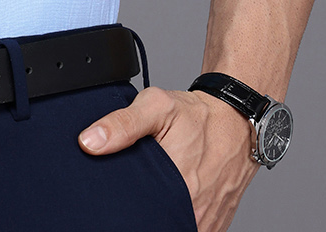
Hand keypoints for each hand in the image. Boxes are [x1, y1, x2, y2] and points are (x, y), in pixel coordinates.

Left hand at [78, 87, 256, 231]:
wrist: (236, 119)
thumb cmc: (197, 115)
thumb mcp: (157, 106)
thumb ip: (122, 123)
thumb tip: (90, 142)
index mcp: (177, 186)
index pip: (138, 215)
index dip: (124, 211)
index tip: (115, 201)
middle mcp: (193, 211)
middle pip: (156, 223)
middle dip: (140, 213)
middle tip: (133, 194)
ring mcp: (206, 222)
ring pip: (175, 228)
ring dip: (160, 218)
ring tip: (150, 198)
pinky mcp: (215, 225)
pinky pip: (192, 230)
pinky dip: (178, 221)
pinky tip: (167, 204)